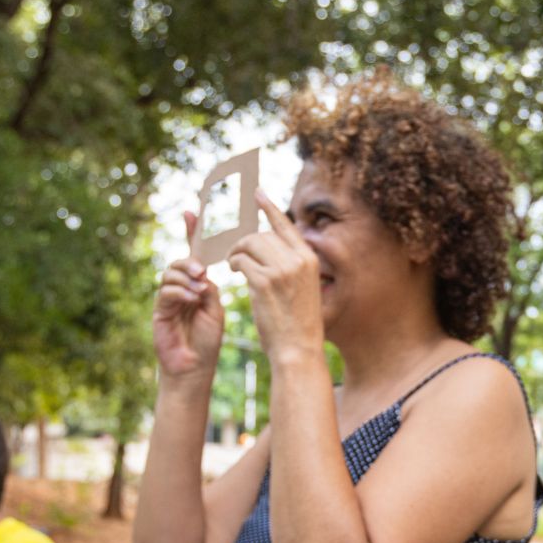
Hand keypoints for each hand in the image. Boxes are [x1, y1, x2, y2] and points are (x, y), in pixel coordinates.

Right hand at [153, 210, 225, 382]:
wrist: (194, 368)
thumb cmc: (207, 341)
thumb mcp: (215, 310)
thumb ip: (209, 289)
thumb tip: (203, 273)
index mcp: (197, 285)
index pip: (194, 256)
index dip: (190, 234)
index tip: (191, 212)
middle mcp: (181, 289)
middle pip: (180, 262)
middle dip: (189, 261)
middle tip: (201, 271)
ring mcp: (169, 299)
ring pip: (170, 274)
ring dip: (185, 277)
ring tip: (199, 288)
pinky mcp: (159, 311)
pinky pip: (165, 292)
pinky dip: (179, 291)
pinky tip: (191, 298)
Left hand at [228, 191, 322, 360]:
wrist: (298, 349)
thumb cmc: (298, 324)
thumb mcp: (303, 288)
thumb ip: (289, 266)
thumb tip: (264, 247)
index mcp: (308, 259)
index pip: (285, 225)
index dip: (270, 207)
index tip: (257, 193)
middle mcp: (297, 260)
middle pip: (261, 235)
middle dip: (244, 243)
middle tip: (235, 255)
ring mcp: (281, 270)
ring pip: (248, 244)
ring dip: (236, 252)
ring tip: (233, 264)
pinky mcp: (264, 282)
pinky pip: (240, 261)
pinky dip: (233, 264)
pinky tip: (234, 272)